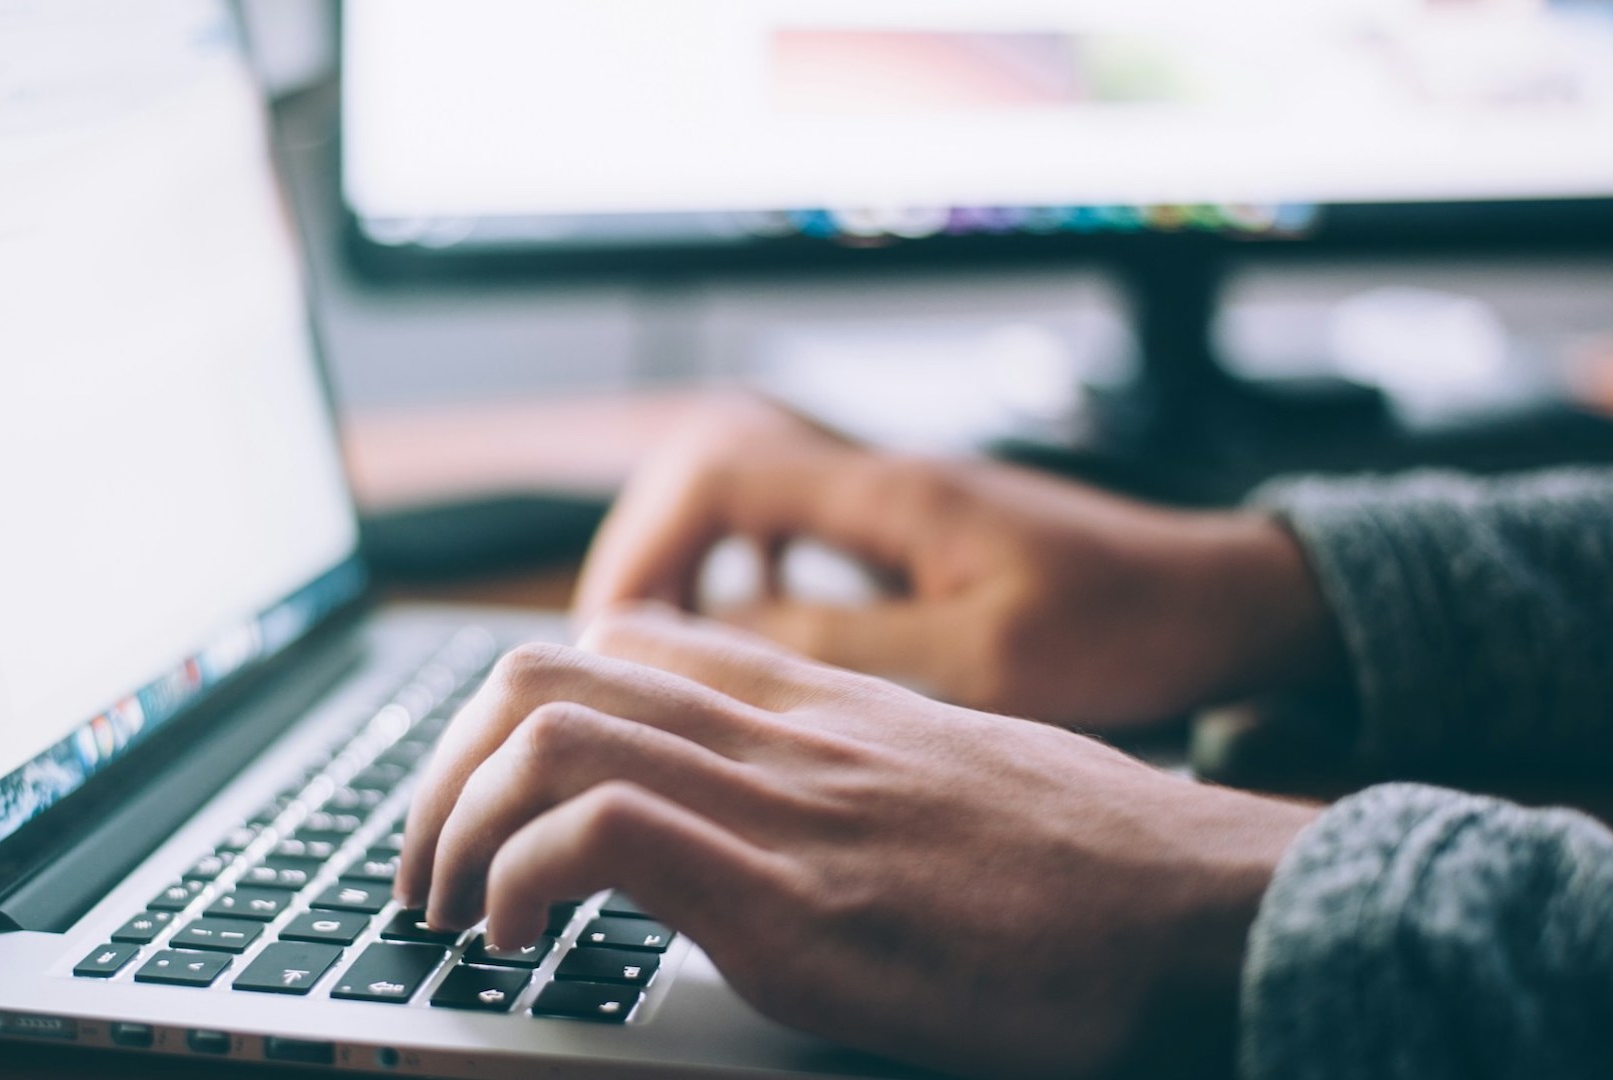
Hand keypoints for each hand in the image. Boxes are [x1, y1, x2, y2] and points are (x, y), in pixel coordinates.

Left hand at [396, 606, 1319, 1079]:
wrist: (1209, 909)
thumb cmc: (1095, 863)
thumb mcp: (953, 776)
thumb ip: (850, 768)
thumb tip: (780, 810)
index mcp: (816, 703)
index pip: (620, 642)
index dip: (517, 711)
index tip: (489, 795)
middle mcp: (782, 733)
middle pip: (545, 672)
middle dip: (444, 768)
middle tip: (426, 863)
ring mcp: (785, 807)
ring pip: (548, 733)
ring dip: (454, 825)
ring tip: (447, 909)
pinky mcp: (797, 902)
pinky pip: (602, 835)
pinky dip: (520, 881)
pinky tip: (518, 941)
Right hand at [575, 395, 1341, 729]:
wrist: (1222, 601)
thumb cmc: (1126, 628)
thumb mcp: (986, 659)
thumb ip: (850, 644)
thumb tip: (722, 643)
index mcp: (891, 494)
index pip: (718, 472)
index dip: (645, 545)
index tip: (616, 631)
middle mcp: (881, 481)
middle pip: (711, 471)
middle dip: (648, 552)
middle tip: (620, 645)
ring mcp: (896, 503)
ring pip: (747, 500)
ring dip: (692, 562)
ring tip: (664, 647)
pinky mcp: (914, 536)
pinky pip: (795, 533)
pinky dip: (748, 575)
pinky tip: (753, 637)